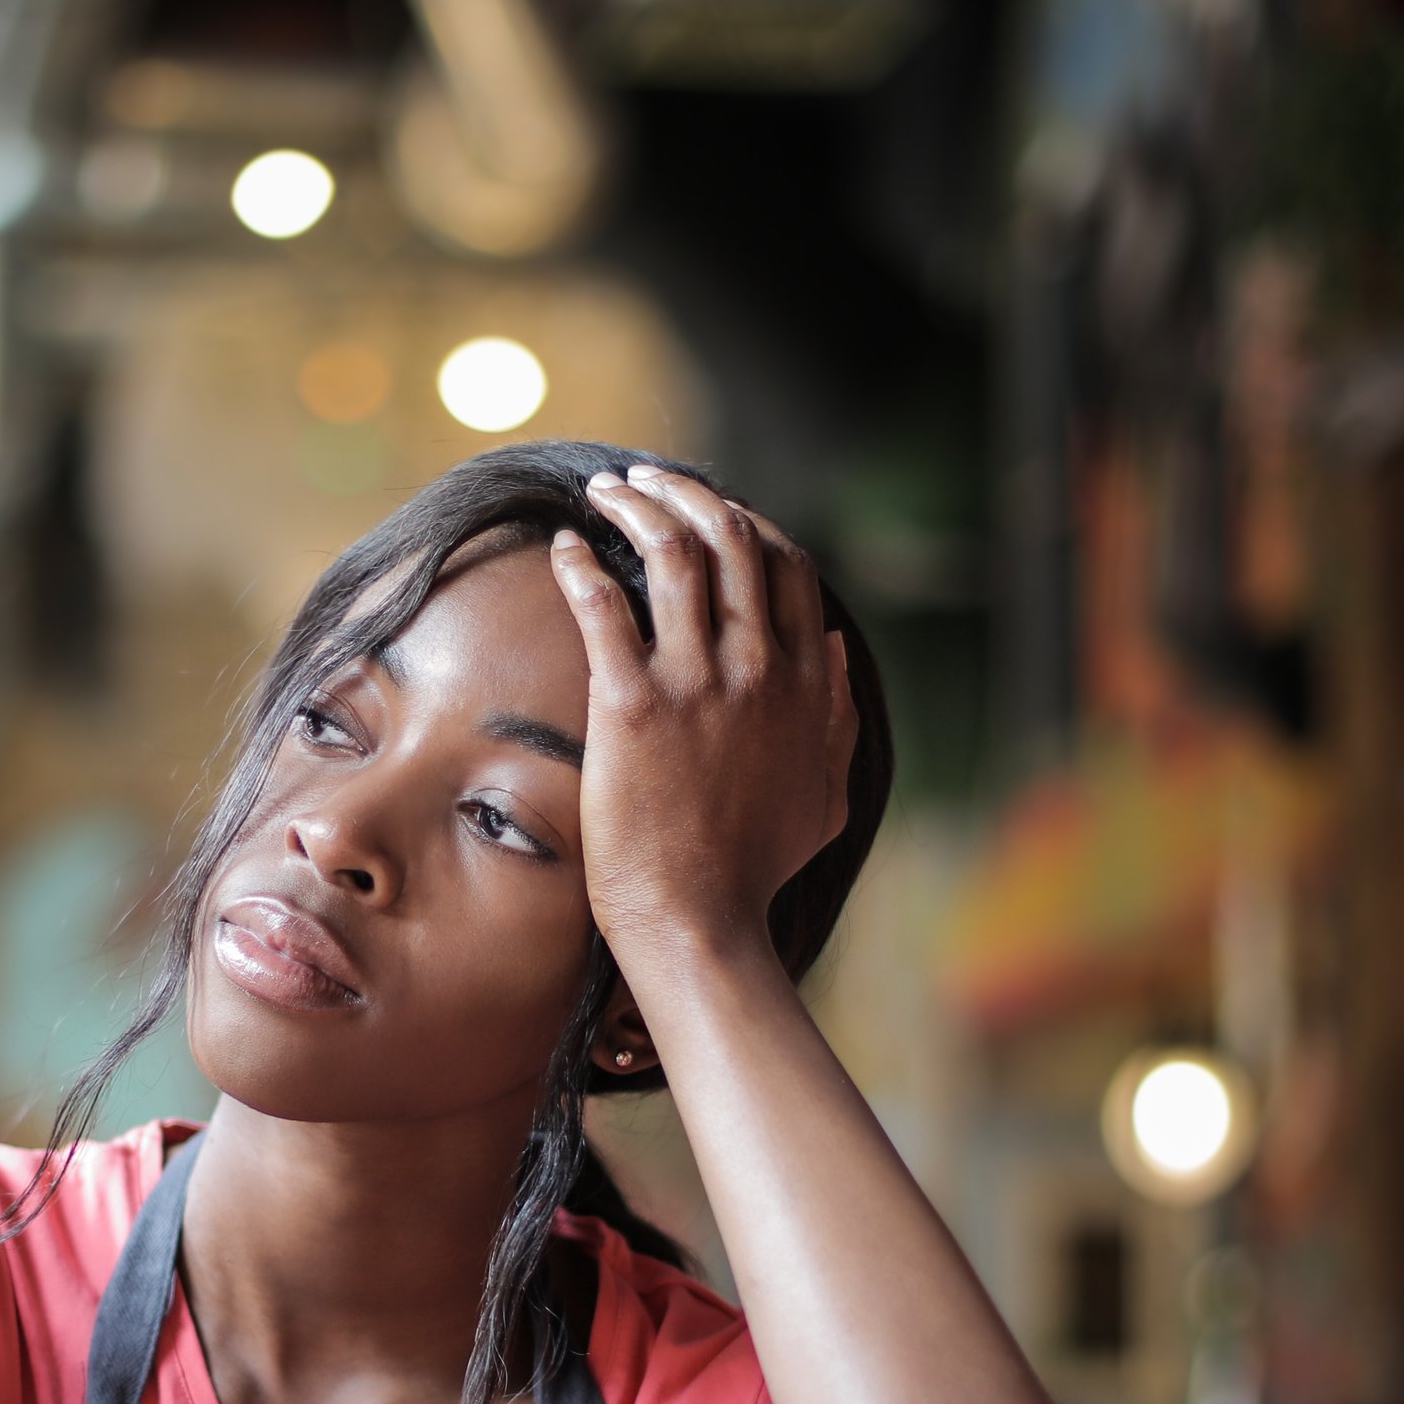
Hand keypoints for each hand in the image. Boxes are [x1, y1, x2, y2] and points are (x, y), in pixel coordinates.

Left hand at [548, 466, 854, 980]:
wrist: (699, 922)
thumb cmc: (756, 870)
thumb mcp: (828, 793)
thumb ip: (840, 717)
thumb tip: (840, 648)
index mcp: (808, 684)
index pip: (788, 564)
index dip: (747, 521)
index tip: (709, 510)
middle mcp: (760, 669)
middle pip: (731, 539)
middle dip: (685, 493)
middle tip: (642, 480)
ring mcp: (699, 684)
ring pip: (673, 553)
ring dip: (634, 508)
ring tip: (602, 493)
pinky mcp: (633, 706)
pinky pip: (604, 606)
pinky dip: (581, 565)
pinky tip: (563, 549)